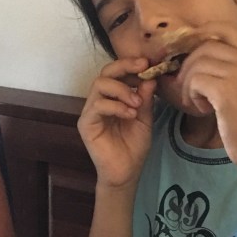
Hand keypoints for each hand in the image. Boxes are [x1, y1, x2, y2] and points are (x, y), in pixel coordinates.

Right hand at [78, 58, 156, 188]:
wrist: (126, 172)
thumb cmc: (134, 147)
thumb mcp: (144, 119)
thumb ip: (145, 99)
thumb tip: (150, 77)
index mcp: (112, 98)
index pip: (116, 73)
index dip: (130, 65)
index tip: (147, 63)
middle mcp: (98, 101)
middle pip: (104, 73)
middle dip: (124, 67)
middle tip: (142, 69)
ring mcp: (90, 112)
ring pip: (99, 85)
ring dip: (122, 90)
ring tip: (137, 104)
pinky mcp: (86, 123)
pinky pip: (98, 104)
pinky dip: (116, 106)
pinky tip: (129, 114)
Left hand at [175, 21, 236, 166]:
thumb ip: (229, 66)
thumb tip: (195, 54)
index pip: (222, 28)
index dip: (199, 34)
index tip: (188, 52)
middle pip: (204, 46)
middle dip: (188, 66)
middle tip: (188, 88)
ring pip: (196, 64)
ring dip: (188, 84)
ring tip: (195, 101)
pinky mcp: (227, 90)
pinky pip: (195, 81)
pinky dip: (192, 95)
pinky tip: (202, 109)